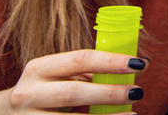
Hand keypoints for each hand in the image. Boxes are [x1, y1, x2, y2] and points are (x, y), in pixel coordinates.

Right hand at [4, 50, 145, 114]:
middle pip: (73, 93)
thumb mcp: (57, 77)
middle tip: (137, 91)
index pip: (79, 59)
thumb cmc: (43, 92)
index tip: (139, 64)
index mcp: (39, 68)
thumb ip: (88, 72)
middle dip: (108, 93)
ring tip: (132, 114)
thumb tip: (135, 67)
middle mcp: (28, 93)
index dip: (110, 61)